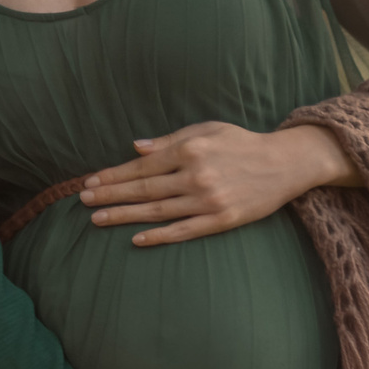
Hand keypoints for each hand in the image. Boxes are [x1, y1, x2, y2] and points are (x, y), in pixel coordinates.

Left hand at [81, 121, 357, 246]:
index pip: (143, 165)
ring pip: (158, 211)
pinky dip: (159, 235)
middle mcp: (196, 175)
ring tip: (98, 218)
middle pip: (144, 188)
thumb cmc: (243, 143)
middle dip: (111, 194)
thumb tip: (135, 148)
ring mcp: (208, 200)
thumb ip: (171, 140)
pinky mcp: (222, 220)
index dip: (114, 174)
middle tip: (83, 200)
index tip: (91, 180)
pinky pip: (184, 230)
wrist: (285, 163)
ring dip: (125, 215)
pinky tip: (136, 239)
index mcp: (191, 149)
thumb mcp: (208, 130)